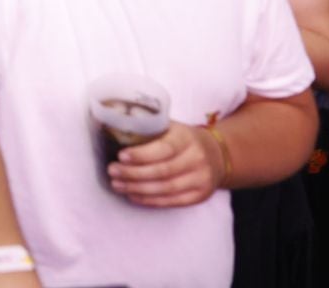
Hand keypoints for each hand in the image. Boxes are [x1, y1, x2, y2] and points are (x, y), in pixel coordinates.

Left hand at [108, 121, 224, 207]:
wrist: (217, 155)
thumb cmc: (182, 139)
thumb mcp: (171, 126)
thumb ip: (149, 127)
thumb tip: (114, 128)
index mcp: (187, 138)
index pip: (164, 149)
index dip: (141, 154)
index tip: (121, 156)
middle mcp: (197, 159)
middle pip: (162, 171)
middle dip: (133, 173)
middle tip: (112, 171)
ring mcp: (201, 180)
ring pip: (165, 189)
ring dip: (137, 189)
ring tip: (117, 184)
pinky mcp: (199, 196)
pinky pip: (171, 201)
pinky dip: (149, 200)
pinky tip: (132, 195)